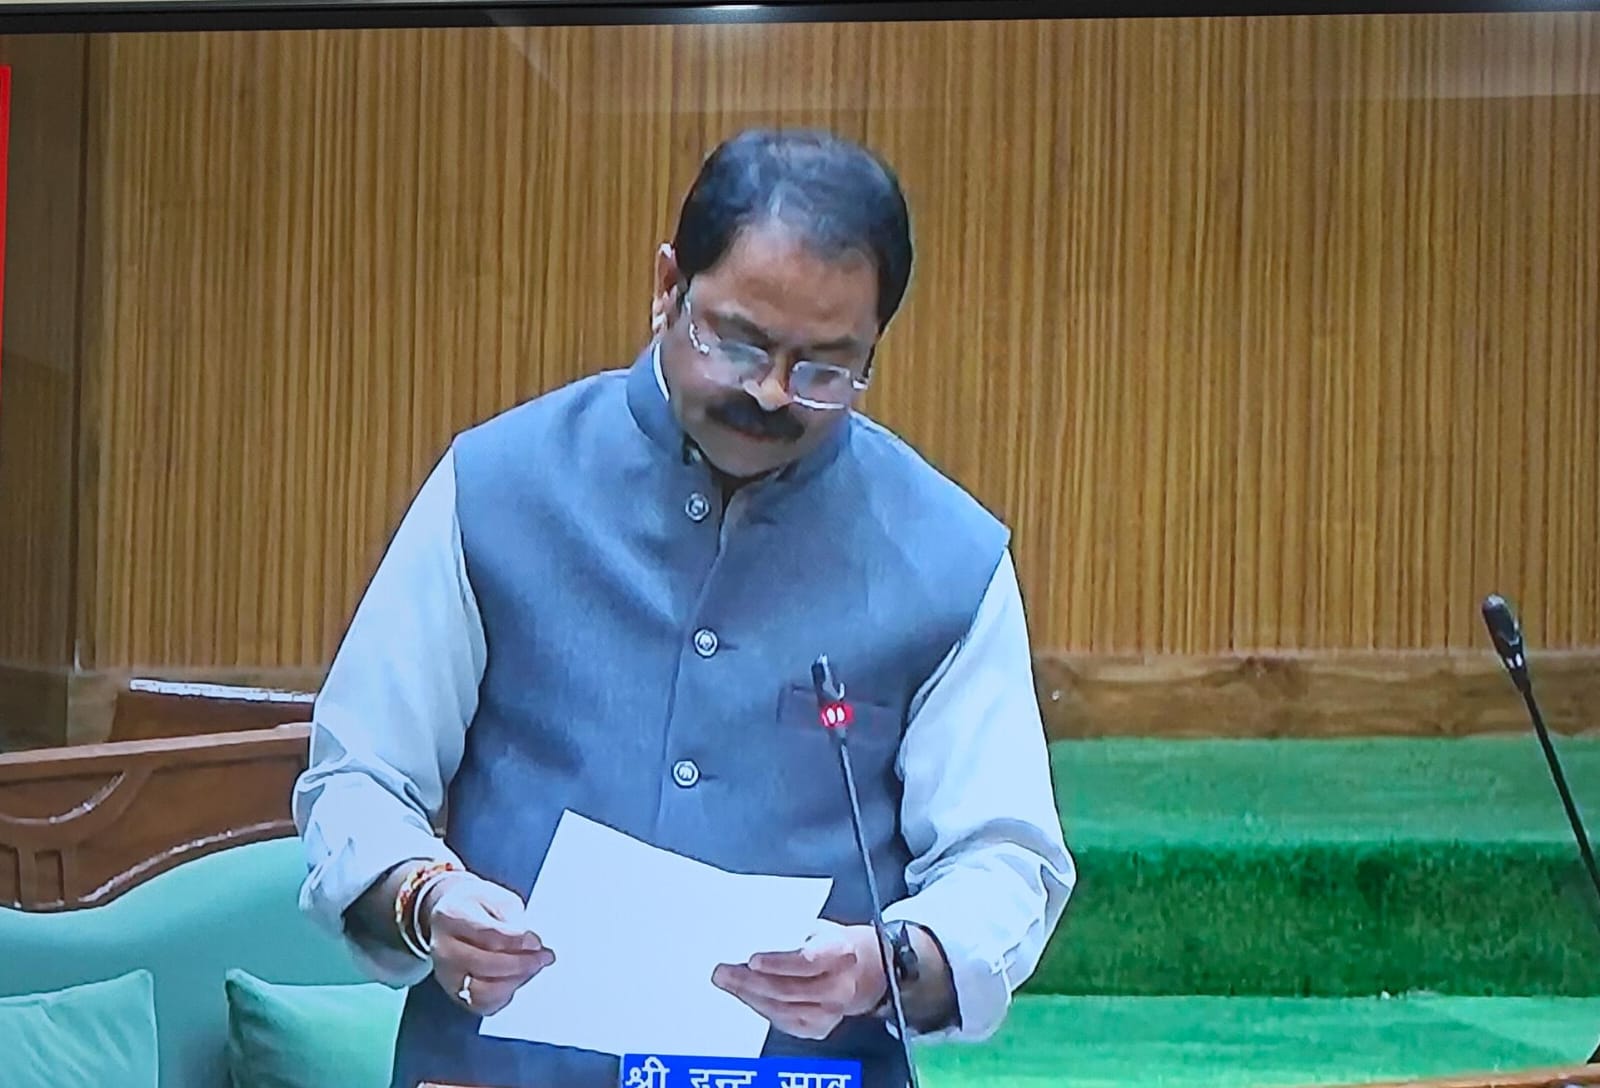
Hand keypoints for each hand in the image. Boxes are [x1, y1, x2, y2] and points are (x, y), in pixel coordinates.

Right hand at [423, 871, 553, 1016]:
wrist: (452, 917)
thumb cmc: (478, 906)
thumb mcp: (498, 898)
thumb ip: (513, 918)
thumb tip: (529, 943)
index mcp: (451, 915)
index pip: (487, 934)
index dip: (517, 940)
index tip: (536, 941)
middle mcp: (442, 948)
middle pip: (485, 964)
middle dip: (521, 963)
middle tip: (543, 956)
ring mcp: (446, 975)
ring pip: (483, 990)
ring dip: (515, 980)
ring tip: (533, 967)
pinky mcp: (455, 994)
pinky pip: (483, 1005)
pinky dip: (506, 995)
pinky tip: (517, 978)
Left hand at [711, 920, 886, 1039]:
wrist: (860, 969)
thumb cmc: (830, 945)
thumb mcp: (816, 927)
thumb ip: (789, 931)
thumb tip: (748, 932)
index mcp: (838, 952)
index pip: (807, 961)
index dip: (777, 963)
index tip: (752, 960)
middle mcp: (839, 985)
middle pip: (787, 989)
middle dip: (750, 982)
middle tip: (724, 972)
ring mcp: (830, 1011)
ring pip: (781, 1009)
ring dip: (749, 995)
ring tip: (728, 982)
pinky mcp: (819, 1028)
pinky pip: (783, 1022)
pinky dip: (761, 1008)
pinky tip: (747, 996)